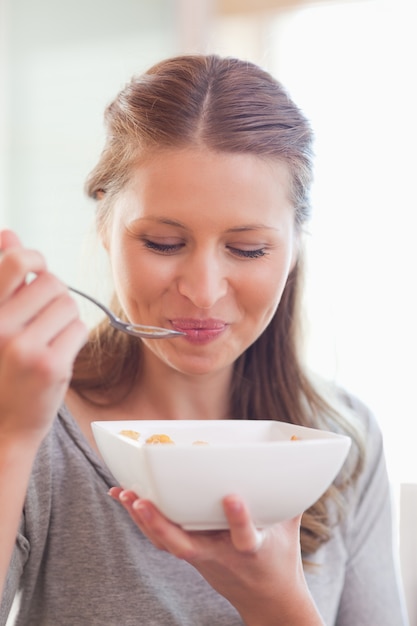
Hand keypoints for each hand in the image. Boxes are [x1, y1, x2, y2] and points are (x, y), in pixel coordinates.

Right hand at [0, 230, 87, 443]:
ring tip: (48, 338)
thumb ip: (1, 279)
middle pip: (52, 282)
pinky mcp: (49, 366)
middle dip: (54, 294)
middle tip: (45, 315)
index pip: (15, 262)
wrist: (3, 425)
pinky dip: (72, 338)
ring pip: (68, 305)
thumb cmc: (1, 367)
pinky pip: (77, 329)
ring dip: (64, 318)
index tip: (35, 268)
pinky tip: (57, 354)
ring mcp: (23, 348)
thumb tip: (9, 234)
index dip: (33, 257)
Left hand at [109, 488, 322, 624]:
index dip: (238, 519)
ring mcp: (202, 558)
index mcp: (252, 549)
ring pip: (166, 543)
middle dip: (160, 524)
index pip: (244, 538)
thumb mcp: (289, 526)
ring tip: (122, 493)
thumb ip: (289, 493)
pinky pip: (162, 540)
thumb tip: (300, 457)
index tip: (232, 498)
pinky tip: (126, 499)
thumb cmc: (280, 557)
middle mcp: (222, 556)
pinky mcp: (191, 556)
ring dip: (143, 519)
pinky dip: (143, 520)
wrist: (268, 602)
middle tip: (139, 500)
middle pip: (186, 546)